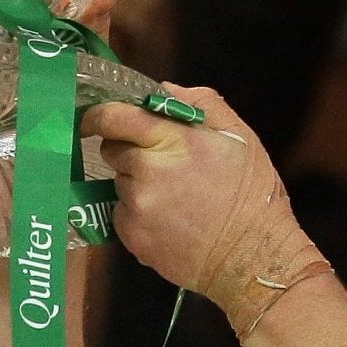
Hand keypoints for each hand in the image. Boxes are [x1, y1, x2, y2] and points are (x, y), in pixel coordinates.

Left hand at [83, 88, 319, 329]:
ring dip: (136, 184)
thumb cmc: (251, 194)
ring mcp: (136, 206)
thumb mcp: (238, 137)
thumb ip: (199, 103)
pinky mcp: (131, 236)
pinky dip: (138, 214)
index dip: (99, 115)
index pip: (115, 117)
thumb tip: (162, 89)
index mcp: (172, 141)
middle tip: (163, 164)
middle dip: (130, 151)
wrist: (252, 258)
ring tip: (175, 198)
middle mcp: (146, 172)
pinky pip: (122, 214)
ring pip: (119, 183)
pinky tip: (169, 220)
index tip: (94, 118)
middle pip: (112, 150)